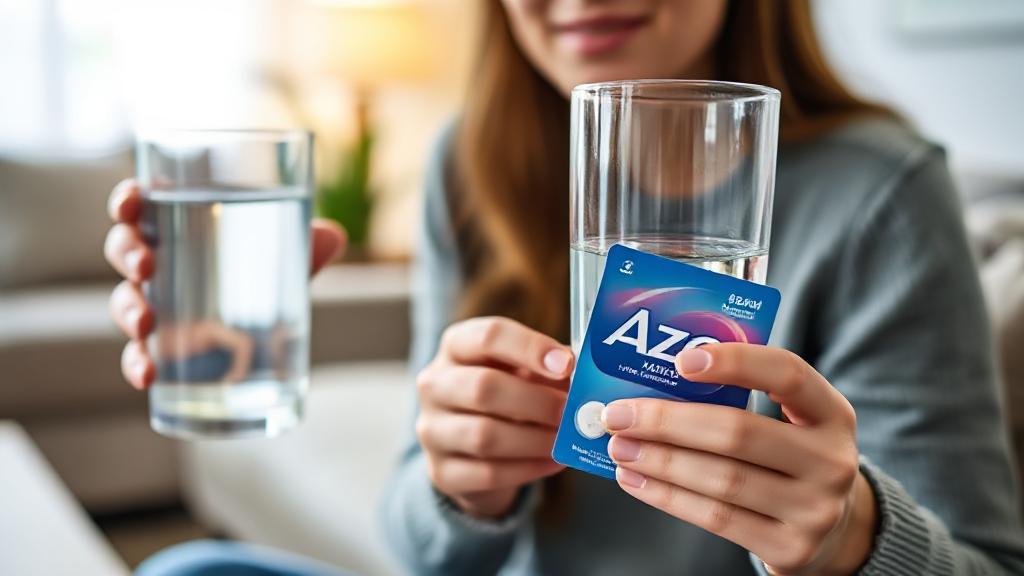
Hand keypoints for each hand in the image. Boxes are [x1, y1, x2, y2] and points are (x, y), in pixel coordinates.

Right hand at [103, 178, 345, 388]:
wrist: (263, 327)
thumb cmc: (262, 271)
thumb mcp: (285, 256)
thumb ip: (303, 246)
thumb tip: (334, 236)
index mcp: (177, 226)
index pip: (140, 204)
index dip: (127, 200)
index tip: (131, 204)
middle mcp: (157, 262)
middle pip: (124, 249)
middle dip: (128, 255)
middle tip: (147, 267)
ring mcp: (154, 304)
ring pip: (124, 301)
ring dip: (127, 310)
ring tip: (147, 323)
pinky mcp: (161, 345)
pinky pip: (137, 353)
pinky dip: (136, 364)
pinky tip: (148, 376)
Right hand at [416, 317, 572, 518]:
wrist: (470, 451)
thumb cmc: (506, 398)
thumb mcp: (522, 372)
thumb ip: (549, 369)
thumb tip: (587, 375)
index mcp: (456, 347)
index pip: (488, 336)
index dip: (530, 348)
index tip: (567, 364)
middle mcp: (435, 384)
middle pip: (483, 387)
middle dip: (537, 401)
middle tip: (572, 412)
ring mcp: (432, 430)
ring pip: (484, 436)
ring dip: (535, 439)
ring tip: (566, 440)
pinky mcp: (441, 471)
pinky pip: (488, 473)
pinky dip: (528, 468)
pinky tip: (553, 462)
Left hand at [604, 344, 876, 574]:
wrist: (836, 531)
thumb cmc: (792, 459)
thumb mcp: (791, 423)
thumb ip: (741, 399)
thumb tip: (650, 381)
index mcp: (832, 414)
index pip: (787, 374)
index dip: (735, 362)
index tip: (681, 360)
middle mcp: (831, 461)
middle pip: (739, 432)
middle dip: (668, 421)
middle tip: (619, 414)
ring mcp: (814, 510)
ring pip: (721, 479)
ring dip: (660, 461)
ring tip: (620, 447)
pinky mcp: (789, 549)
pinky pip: (716, 518)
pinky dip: (668, 497)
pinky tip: (637, 480)